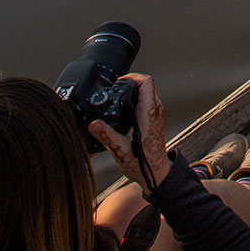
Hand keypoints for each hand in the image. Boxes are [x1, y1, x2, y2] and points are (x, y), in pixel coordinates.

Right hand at [89, 73, 170, 188]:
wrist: (155, 173)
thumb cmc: (142, 163)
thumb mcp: (119, 150)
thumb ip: (106, 135)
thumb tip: (93, 124)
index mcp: (148, 113)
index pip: (146, 82)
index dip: (131, 77)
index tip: (118, 82)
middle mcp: (155, 110)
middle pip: (145, 84)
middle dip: (129, 83)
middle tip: (115, 89)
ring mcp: (156, 114)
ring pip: (146, 92)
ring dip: (133, 90)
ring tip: (117, 96)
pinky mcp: (154, 118)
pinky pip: (146, 100)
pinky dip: (135, 98)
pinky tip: (124, 108)